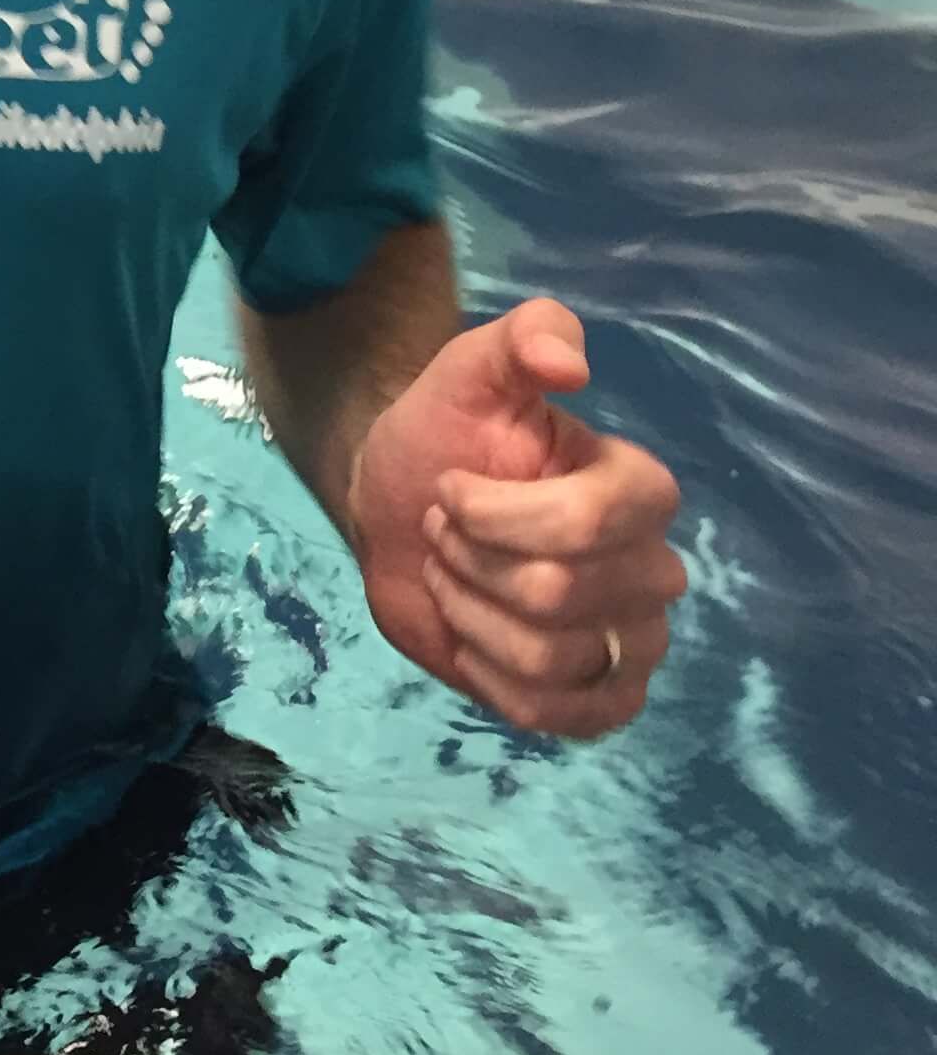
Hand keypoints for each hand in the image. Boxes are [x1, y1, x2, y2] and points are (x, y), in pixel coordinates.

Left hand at [347, 298, 683, 737]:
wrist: (399, 512)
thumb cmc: (442, 437)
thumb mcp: (468, 370)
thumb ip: (523, 338)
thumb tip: (571, 361)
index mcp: (639, 488)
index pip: (587, 523)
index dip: (494, 516)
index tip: (448, 490)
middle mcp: (654, 569)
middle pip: (559, 592)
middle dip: (472, 561)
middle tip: (446, 534)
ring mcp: (633, 642)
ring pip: (551, 656)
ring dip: (470, 615)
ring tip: (453, 578)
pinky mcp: (601, 700)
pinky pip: (559, 716)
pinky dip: (494, 680)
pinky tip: (471, 640)